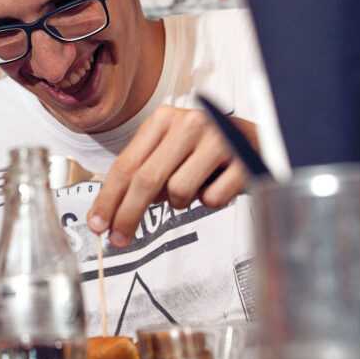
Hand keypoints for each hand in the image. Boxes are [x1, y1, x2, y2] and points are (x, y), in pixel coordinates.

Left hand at [87, 105, 255, 247]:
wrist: (262, 143)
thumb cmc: (209, 151)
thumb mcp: (172, 150)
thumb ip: (144, 172)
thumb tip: (112, 212)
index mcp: (164, 119)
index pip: (126, 164)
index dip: (108, 198)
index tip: (97, 224)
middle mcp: (189, 123)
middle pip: (145, 180)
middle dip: (128, 215)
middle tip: (119, 239)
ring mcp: (217, 140)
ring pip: (178, 192)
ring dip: (181, 202)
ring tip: (195, 186)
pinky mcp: (241, 160)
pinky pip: (211, 199)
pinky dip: (210, 200)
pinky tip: (218, 184)